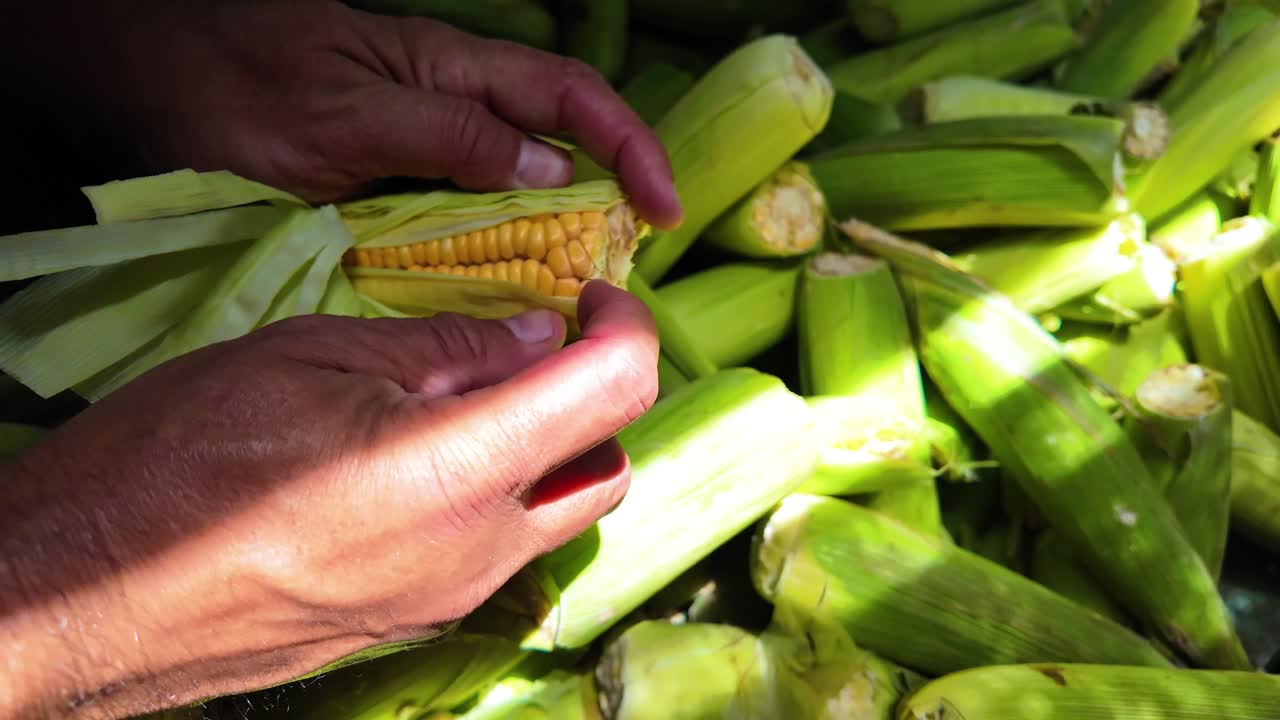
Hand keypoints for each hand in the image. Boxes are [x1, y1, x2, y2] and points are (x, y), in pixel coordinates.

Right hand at [0, 281, 658, 719]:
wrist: (88, 591)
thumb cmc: (176, 458)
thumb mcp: (307, 358)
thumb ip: (440, 347)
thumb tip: (532, 334)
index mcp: (453, 470)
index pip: (613, 392)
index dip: (626, 327)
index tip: (592, 296)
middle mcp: (475, 549)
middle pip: (607, 466)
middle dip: (595, 398)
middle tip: (538, 346)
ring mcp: (449, 597)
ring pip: (559, 515)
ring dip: (550, 450)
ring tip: (471, 400)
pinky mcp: (416, 620)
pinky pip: (499, 552)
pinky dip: (499, 495)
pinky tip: (426, 460)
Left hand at [11, 0, 682, 230]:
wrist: (153, 79)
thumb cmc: (235, 87)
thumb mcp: (341, 115)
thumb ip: (445, 136)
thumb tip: (553, 166)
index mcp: (447, 69)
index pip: (569, 95)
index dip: (629, 145)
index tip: (663, 209)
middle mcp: (449, 95)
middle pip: (561, 132)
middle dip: (612, 190)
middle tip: (628, 265)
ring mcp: (423, 131)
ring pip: (520, 172)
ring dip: (563, 225)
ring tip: (582, 288)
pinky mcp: (396, 169)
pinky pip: (470, 203)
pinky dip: (504, 241)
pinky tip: (508, 285)